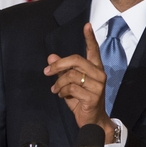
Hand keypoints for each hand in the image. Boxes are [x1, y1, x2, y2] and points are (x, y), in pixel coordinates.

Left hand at [44, 23, 116, 142]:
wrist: (92, 121)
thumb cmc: (82, 100)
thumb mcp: (69, 83)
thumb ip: (62, 70)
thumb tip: (51, 57)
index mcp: (95, 69)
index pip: (94, 50)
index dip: (90, 38)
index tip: (87, 25)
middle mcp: (99, 74)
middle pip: (76, 60)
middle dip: (58, 65)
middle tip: (46, 72)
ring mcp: (98, 86)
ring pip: (72, 75)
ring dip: (58, 83)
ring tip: (55, 89)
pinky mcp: (93, 96)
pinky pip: (72, 88)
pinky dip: (62, 91)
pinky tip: (60, 95)